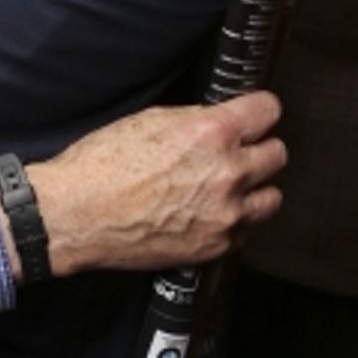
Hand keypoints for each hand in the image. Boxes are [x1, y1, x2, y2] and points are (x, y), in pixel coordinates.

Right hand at [9, 91, 285, 279]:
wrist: (78, 214)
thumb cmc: (102, 165)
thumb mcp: (150, 120)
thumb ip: (196, 121)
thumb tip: (219, 121)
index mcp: (211, 133)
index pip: (269, 111)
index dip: (260, 112)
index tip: (255, 116)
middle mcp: (228, 173)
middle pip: (278, 155)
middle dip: (259, 150)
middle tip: (239, 153)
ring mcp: (226, 214)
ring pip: (272, 197)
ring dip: (254, 190)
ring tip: (227, 188)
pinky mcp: (217, 246)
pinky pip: (247, 231)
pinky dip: (233, 223)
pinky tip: (208, 214)